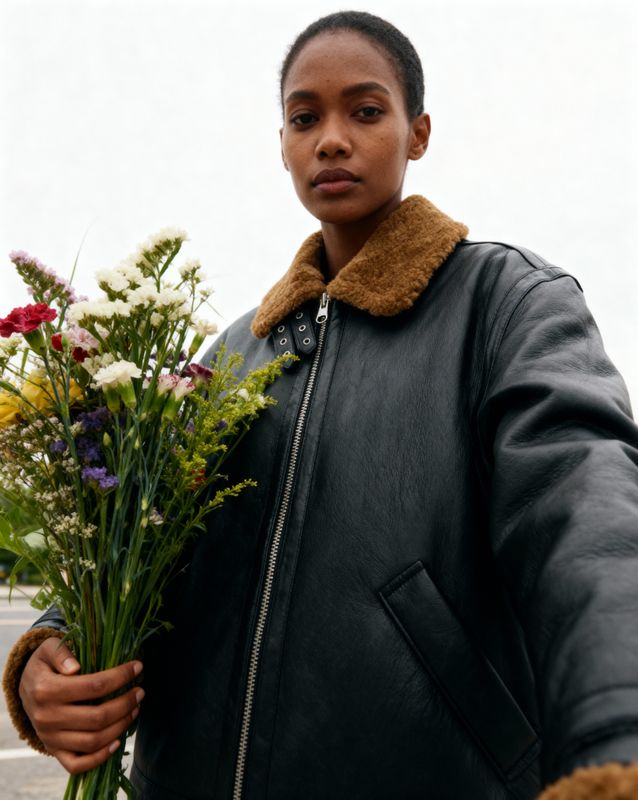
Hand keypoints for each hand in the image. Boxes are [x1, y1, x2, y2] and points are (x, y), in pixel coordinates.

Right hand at [18, 637, 143, 774]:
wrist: (26, 689)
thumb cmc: (45, 665)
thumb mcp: (48, 649)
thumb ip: (61, 653)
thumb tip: (75, 667)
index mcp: (46, 690)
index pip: (94, 686)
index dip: (120, 677)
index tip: (138, 667)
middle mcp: (47, 718)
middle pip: (97, 717)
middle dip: (125, 704)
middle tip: (140, 691)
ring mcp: (50, 738)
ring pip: (92, 741)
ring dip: (120, 726)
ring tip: (135, 709)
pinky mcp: (54, 751)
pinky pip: (77, 765)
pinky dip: (100, 758)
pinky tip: (118, 742)